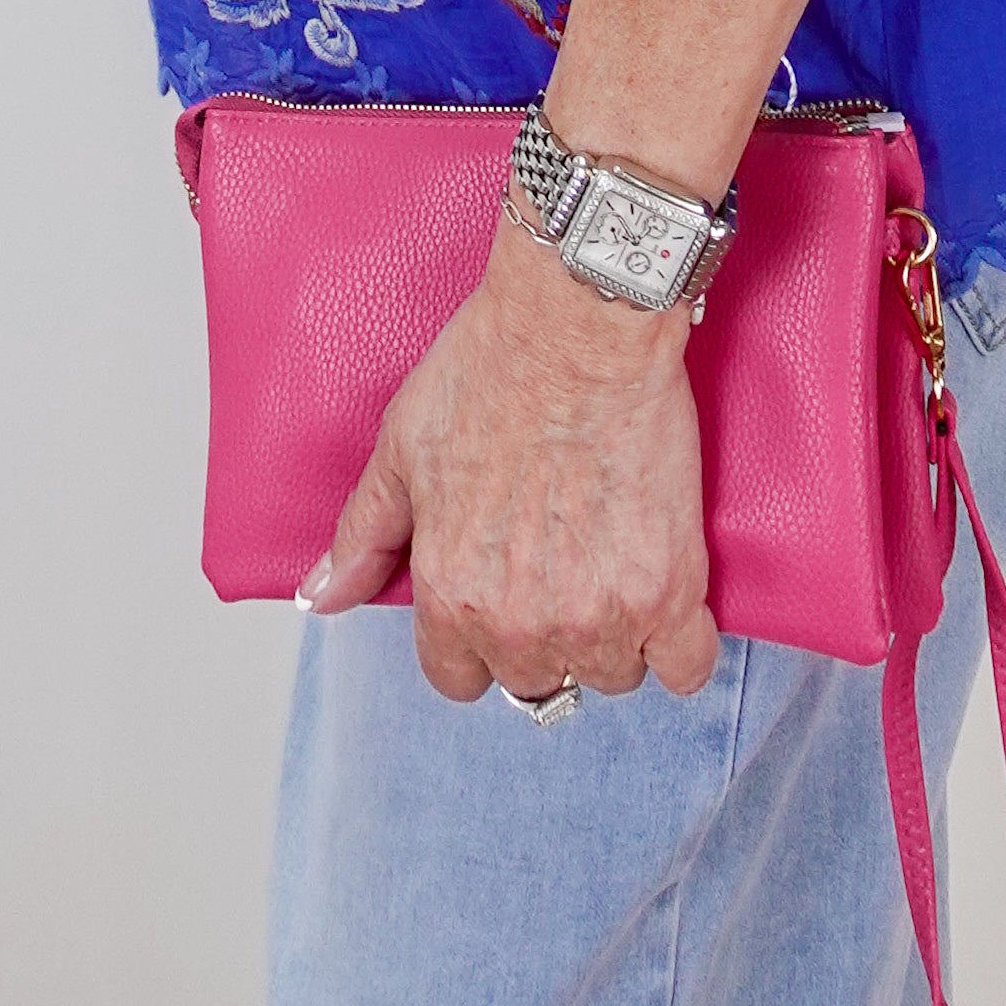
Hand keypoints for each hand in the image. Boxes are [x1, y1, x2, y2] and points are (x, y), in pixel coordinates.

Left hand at [302, 219, 722, 702]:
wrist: (580, 324)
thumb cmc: (488, 369)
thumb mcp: (402, 447)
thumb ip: (363, 536)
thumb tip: (317, 600)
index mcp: (450, 596)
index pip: (458, 678)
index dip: (476, 635)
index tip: (502, 590)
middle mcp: (522, 624)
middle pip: (538, 681)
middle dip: (546, 632)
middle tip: (561, 557)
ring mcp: (600, 614)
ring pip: (611, 673)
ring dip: (615, 631)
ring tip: (612, 552)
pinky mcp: (670, 591)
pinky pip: (687, 668)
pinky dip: (681, 641)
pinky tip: (667, 592)